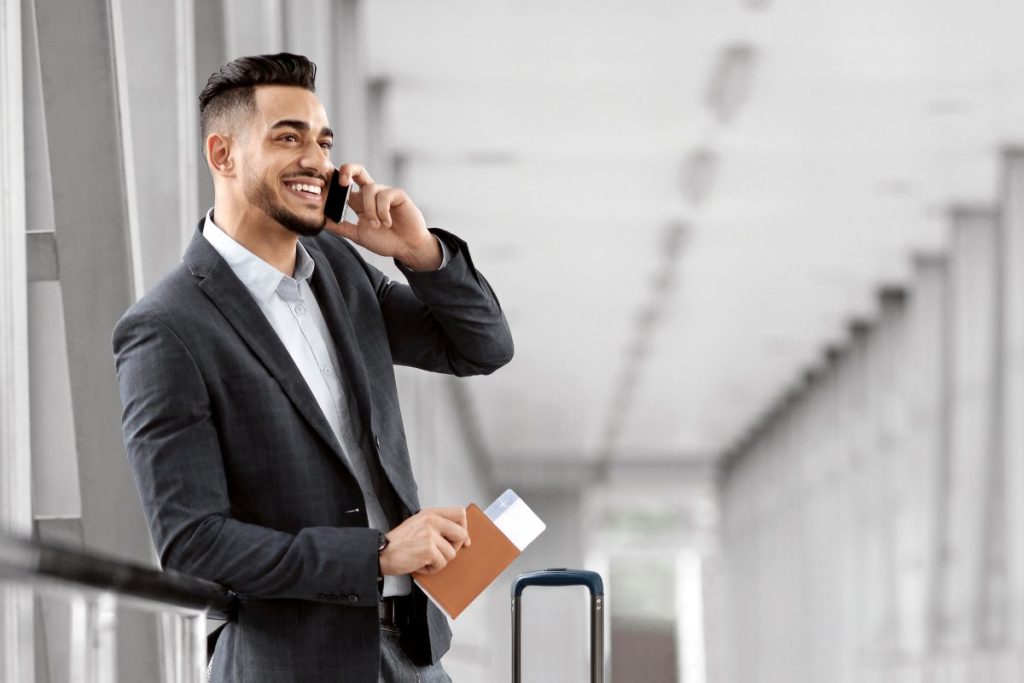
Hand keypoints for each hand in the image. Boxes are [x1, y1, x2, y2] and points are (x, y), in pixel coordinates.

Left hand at [324, 163, 441, 270]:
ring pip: (370, 189)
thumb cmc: (386, 241)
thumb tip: (321, 220)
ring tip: (377, 225)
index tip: (327, 192)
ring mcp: (385, 193)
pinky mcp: (398, 195)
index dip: (335, 183)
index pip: (345, 185)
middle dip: (348, 170)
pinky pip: (384, 196)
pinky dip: (383, 211)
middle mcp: (371, 194)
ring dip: (371, 210)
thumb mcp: (357, 235)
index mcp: (360, 201)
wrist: (407, 248)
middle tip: (343, 182)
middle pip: (357, 170)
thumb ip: (340, 227)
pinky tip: (388, 223)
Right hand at [379, 507, 470, 576]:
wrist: (381, 553)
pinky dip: (431, 569)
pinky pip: (441, 564)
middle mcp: (432, 521)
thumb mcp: (418, 524)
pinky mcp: (429, 549)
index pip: (460, 513)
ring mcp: (431, 534)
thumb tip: (460, 537)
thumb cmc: (399, 542)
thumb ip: (437, 526)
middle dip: (454, 548)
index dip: (464, 527)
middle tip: (441, 553)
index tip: (463, 540)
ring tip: (424, 559)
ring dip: (439, 561)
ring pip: (451, 553)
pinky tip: (420, 564)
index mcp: (430, 513)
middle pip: (461, 534)